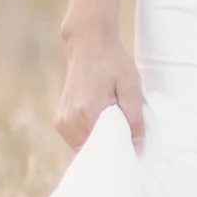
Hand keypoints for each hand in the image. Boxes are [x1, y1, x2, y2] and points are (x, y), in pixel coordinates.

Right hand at [55, 25, 145, 150]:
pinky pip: (77, 140)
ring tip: (112, 123)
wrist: (89, 45)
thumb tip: (136, 147)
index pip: (105, 149)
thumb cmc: (113, 63)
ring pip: (84, 147)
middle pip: (93, 150)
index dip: (119, 151)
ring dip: (99, 141)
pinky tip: (101, 122)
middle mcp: (70, 120)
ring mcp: (62, 121)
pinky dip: (89, 136)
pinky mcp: (60, 121)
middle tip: (125, 134)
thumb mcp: (131, 86)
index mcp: (88, 112)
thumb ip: (134, 118)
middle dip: (110, 147)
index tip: (132, 148)